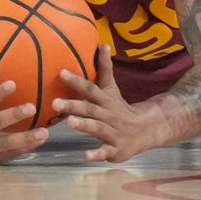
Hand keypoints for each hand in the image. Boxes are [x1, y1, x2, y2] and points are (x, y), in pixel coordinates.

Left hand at [51, 45, 157, 162]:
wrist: (146, 130)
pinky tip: (85, 156)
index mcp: (105, 100)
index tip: (60, 73)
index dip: (76, 80)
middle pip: (90, 108)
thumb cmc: (119, 108)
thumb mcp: (111, 88)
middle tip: (54, 102)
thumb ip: (105, 67)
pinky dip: (96, 154)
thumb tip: (103, 43)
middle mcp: (108, 114)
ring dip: (84, 125)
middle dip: (73, 105)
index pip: (89, 88)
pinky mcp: (115, 149)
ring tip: (69, 122)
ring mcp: (113, 132)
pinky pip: (105, 152)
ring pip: (98, 128)